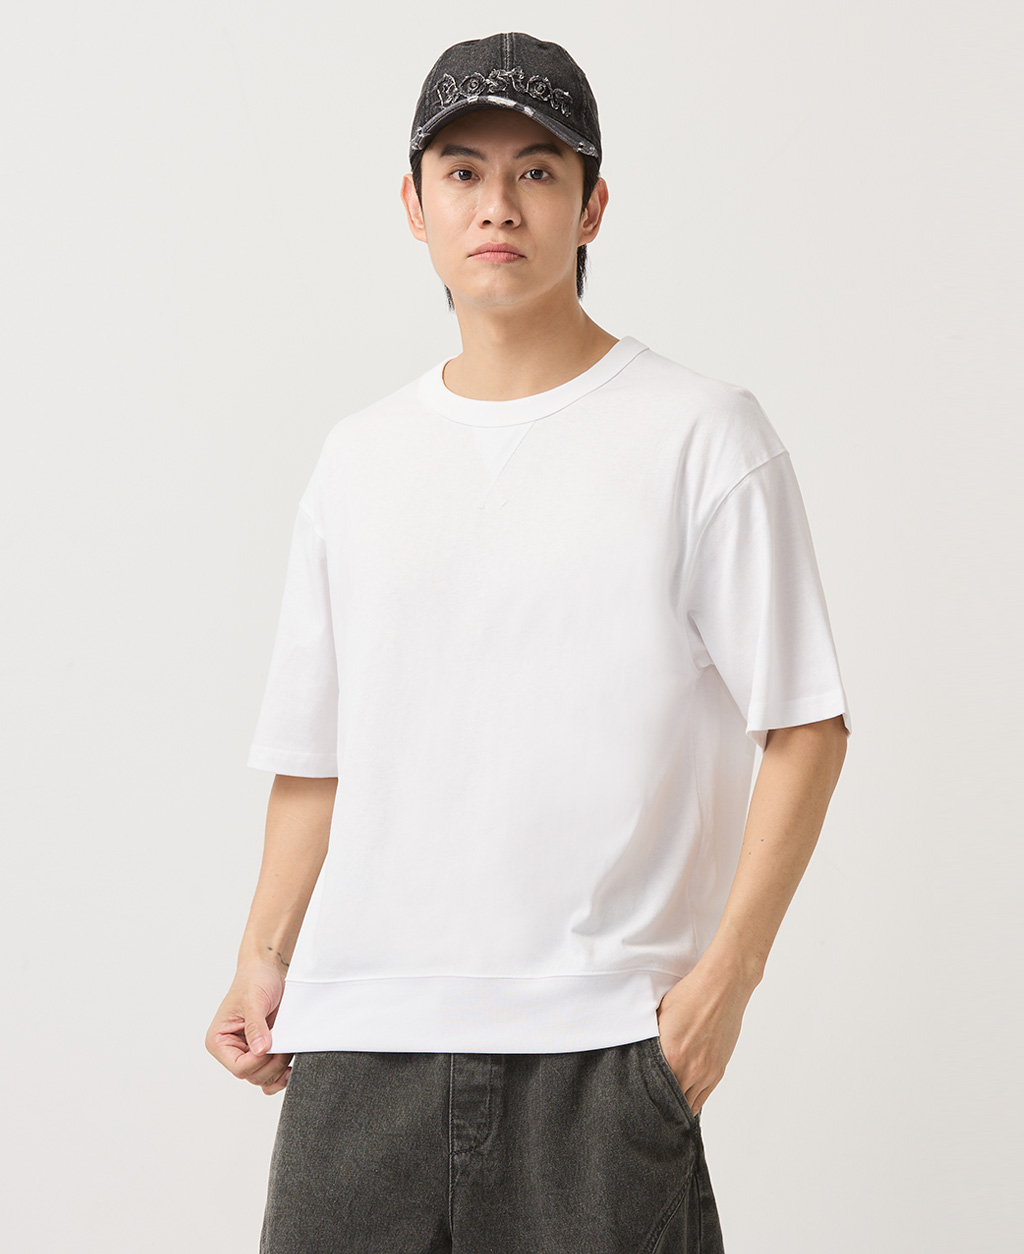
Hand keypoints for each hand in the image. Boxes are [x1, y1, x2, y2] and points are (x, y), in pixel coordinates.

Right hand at [205, 961, 292, 1094]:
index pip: (239, 1067)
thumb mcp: (254, 1001)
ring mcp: (248, 1052)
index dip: (259, 1062)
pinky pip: (271, 1073)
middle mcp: (231, 1050)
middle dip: (272, 1065)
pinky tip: (291, 1064)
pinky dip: (282, 1073)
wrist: (268, 968)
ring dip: (279, 1070)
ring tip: (289, 1051)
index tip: (274, 1045)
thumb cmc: (254, 980)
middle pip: (252, 1076)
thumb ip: (256, 1027)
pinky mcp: (263, 1050)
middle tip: (285, 1046)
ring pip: (263, 1078)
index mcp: (219, 1041)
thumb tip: (260, 1050)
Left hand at [654, 955, 755, 1116]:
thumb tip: (638, 1058)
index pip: (654, 1092)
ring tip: (664, 1104)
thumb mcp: (659, 1017)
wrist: (721, 987)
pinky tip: (682, 1097)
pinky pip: (703, 1097)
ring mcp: (706, 1072)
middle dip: (660, 1105)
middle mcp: (689, 1069)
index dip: (646, 1100)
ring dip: (676, 1105)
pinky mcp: (718, 1071)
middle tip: (648, 1107)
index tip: (638, 1104)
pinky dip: (691, 1100)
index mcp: (670, 1055)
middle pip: (671, 1103)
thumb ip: (650, 1043)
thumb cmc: (689, 996)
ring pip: (688, 1104)